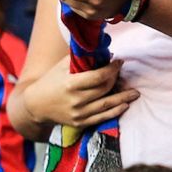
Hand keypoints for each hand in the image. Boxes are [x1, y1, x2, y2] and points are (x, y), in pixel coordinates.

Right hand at [22, 56, 138, 127]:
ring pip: (107, 105)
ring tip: (135, 93)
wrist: (36, 105)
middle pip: (104, 89)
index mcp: (70, 84)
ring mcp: (78, 113)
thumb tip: (102, 49)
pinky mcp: (80, 122)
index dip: (113, 69)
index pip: (99, 76)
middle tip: (122, 74)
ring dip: (123, 98)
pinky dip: (115, 111)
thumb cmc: (50, 81)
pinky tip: (124, 105)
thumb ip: (80, 58)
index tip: (119, 62)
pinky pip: (102, 117)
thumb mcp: (61, 66)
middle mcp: (76, 100)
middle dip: (116, 79)